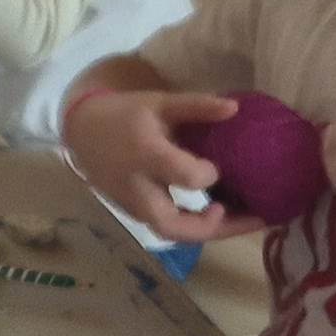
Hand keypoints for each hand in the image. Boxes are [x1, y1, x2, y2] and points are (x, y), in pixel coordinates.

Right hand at [62, 82, 266, 243]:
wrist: (81, 132)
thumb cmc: (123, 114)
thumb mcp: (158, 102)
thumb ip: (196, 106)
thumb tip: (235, 108)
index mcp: (145, 154)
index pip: (185, 177)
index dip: (209, 175)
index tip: (220, 166)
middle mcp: (137, 187)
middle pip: (174, 225)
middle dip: (217, 227)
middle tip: (254, 217)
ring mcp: (132, 205)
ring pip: (172, 232)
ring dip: (210, 232)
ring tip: (244, 221)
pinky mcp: (133, 213)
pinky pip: (167, 227)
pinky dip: (196, 227)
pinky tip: (221, 215)